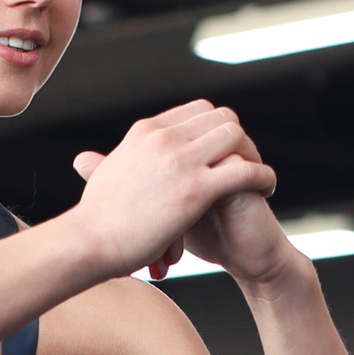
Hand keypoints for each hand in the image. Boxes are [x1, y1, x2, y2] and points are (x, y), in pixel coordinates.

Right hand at [68, 103, 277, 280]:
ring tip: (260, 180)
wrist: (89, 242)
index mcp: (145, 132)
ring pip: (235, 135)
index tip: (225, 153)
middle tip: (247, 165)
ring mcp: (180, 160)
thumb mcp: (98, 179)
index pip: (195, 112)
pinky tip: (268, 190)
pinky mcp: (195, 188)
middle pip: (219, 117)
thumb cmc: (93, 222)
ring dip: (253, 154)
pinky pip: (244, 170)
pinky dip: (263, 176)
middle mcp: (163, 137)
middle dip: (239, 140)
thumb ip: (101, 164)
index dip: (216, 130)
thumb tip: (85, 162)